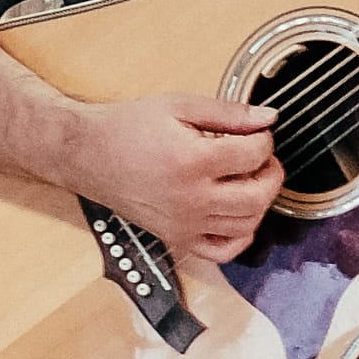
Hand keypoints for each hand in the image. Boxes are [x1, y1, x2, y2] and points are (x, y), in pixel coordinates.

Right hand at [75, 91, 282, 263]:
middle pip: (259, 196)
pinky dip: (241, 235)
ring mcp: (184, 224)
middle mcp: (190, 199)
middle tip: (262, 159)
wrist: (87, 154)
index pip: (254, 155)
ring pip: (248, 224)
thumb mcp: (179, 106)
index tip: (257, 134)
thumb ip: (228, 113)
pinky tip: (237, 213)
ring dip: (259, 201)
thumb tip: (268, 117)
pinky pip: (224, 252)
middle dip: (271, 173)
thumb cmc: (127, 128)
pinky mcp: (177, 238)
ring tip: (247, 180)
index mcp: (191, 161)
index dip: (264, 140)